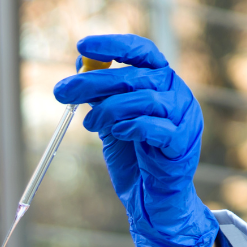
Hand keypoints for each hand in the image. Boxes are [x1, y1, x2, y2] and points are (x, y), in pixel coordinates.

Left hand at [53, 34, 217, 246]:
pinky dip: (131, 126)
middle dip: (94, 82)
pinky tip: (116, 132)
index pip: (142, 52)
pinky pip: (156, 128)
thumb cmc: (135, 159)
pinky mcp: (182, 145)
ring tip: (89, 124)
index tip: (82, 47)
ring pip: (145, 99)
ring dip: (109, 109)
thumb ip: (101, 97)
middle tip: (63, 91)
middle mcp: (177, 95)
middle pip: (136, 76)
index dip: (114, 46)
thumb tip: (77, 69)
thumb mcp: (111, 122)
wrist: (153, 201)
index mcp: (162, 84)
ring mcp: (184, 119)